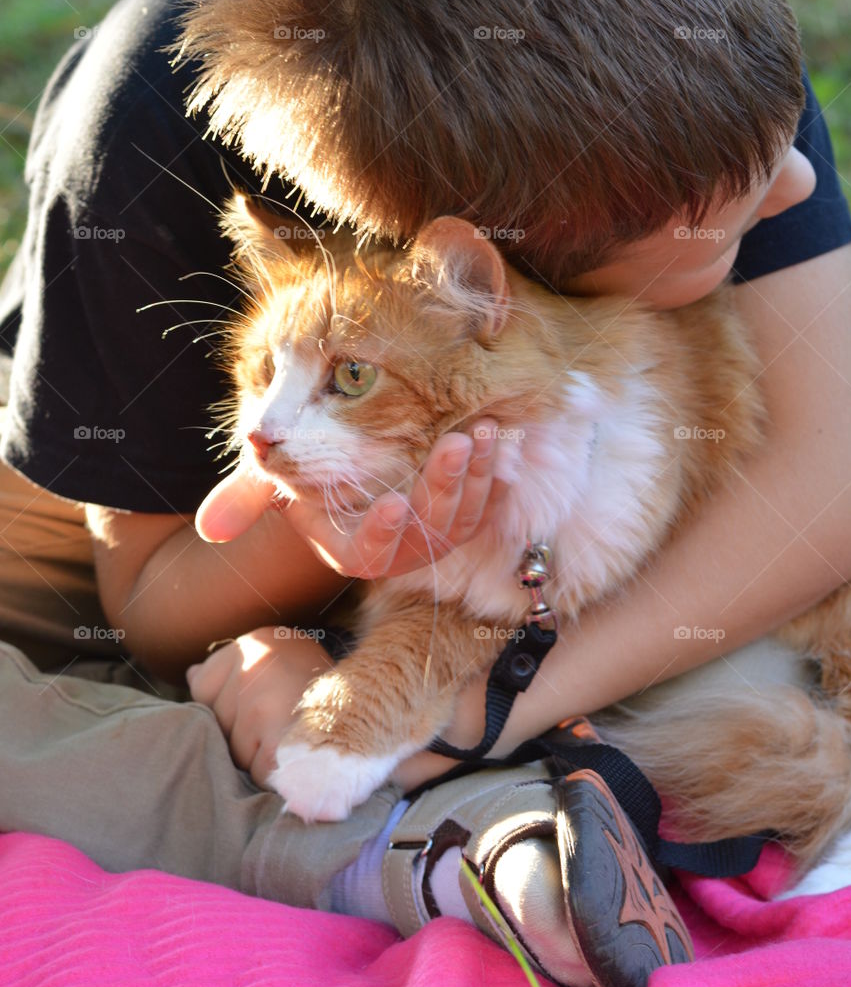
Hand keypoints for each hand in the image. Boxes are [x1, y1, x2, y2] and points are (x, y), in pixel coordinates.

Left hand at [186, 627, 332, 786]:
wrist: (382, 704)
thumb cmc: (326, 696)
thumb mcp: (279, 668)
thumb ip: (228, 672)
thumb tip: (188, 674)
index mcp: (257, 640)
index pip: (201, 685)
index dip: (228, 709)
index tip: (265, 707)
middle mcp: (256, 659)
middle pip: (214, 719)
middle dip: (240, 734)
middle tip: (283, 724)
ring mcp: (262, 695)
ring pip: (233, 748)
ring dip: (258, 756)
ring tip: (295, 739)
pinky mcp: (273, 732)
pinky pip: (257, 769)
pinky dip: (277, 774)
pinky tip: (301, 756)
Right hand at [196, 419, 507, 579]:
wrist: (342, 461)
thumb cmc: (305, 469)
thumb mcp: (273, 477)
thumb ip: (246, 498)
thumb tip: (212, 528)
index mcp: (348, 548)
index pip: (367, 555)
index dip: (381, 534)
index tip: (393, 503)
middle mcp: (395, 551)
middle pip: (427, 533)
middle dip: (445, 488)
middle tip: (458, 443)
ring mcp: (431, 536)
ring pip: (463, 520)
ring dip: (478, 478)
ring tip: (484, 432)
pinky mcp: (460, 516)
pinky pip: (486, 506)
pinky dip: (496, 477)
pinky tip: (503, 444)